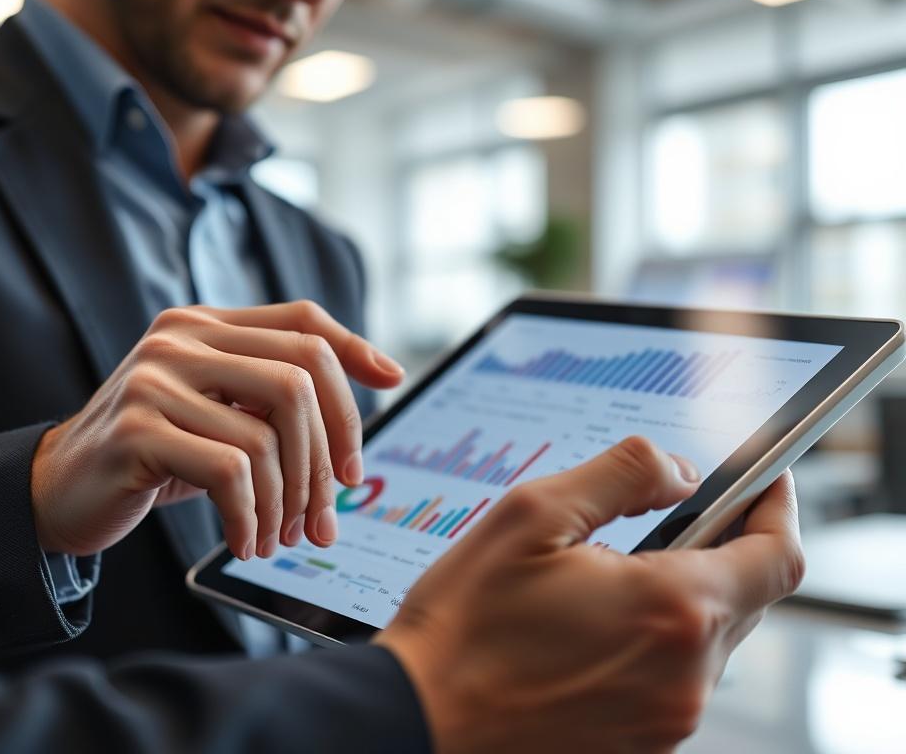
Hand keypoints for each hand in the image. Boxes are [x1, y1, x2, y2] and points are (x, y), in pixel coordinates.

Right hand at [31, 301, 403, 558]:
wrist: (58, 491)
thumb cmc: (155, 457)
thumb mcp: (217, 419)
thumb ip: (270, 407)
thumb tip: (353, 442)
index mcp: (207, 327)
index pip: (303, 321)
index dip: (356, 350)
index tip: (394, 383)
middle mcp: (181, 339)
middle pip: (301, 377)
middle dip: (330, 453)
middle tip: (328, 512)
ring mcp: (156, 379)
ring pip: (269, 434)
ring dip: (290, 500)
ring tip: (282, 537)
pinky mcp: (137, 428)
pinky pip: (231, 471)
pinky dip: (252, 517)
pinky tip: (247, 541)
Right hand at [376, 437, 804, 753]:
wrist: (422, 716)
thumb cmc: (466, 623)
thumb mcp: (534, 514)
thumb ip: (624, 473)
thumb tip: (679, 472)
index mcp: (671, 610)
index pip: (775, 554)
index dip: (776, 507)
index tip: (763, 481)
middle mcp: (685, 677)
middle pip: (747, 595)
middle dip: (719, 546)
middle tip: (667, 517)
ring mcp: (667, 721)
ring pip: (711, 639)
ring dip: (682, 596)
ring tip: (608, 579)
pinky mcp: (643, 745)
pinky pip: (677, 679)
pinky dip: (657, 642)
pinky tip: (596, 627)